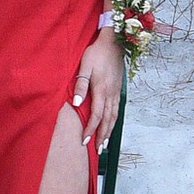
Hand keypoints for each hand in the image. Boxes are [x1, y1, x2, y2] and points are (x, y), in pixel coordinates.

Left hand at [71, 31, 123, 147]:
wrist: (114, 42)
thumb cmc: (96, 53)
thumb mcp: (84, 66)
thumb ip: (80, 85)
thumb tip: (76, 103)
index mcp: (101, 89)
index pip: (96, 115)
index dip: (91, 129)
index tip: (85, 141)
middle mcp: (111, 94)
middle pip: (107, 120)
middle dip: (102, 136)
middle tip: (97, 151)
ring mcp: (116, 92)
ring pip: (114, 117)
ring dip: (109, 131)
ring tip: (104, 144)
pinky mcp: (118, 90)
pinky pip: (117, 110)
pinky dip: (113, 121)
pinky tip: (110, 126)